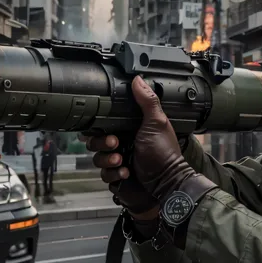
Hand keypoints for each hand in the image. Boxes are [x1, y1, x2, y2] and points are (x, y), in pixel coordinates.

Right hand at [81, 76, 194, 218]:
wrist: (167, 182)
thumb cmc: (164, 153)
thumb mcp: (156, 123)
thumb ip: (147, 101)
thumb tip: (138, 80)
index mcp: (128, 129)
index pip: (104, 123)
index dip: (98, 125)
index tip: (100, 125)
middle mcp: (121, 143)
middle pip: (95, 140)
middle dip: (101, 142)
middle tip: (115, 143)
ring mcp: (118, 160)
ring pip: (97, 158)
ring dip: (107, 159)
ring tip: (121, 160)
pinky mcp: (116, 177)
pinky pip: (104, 174)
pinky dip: (113, 174)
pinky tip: (126, 173)